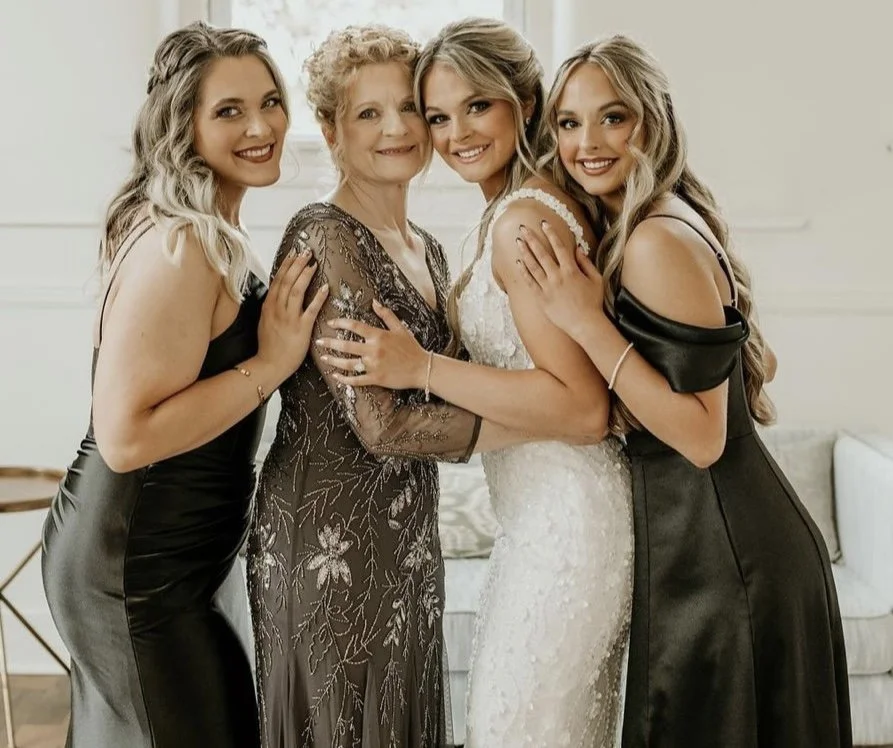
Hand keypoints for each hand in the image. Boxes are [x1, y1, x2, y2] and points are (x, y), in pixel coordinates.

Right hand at [256, 249, 328, 383]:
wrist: (269, 364)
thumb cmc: (270, 345)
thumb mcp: (266, 321)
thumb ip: (272, 306)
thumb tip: (278, 293)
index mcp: (269, 306)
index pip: (278, 280)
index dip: (286, 265)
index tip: (294, 253)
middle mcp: (277, 309)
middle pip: (287, 281)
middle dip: (297, 264)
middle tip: (306, 251)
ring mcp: (289, 318)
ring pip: (296, 291)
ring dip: (305, 275)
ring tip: (313, 264)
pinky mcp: (300, 329)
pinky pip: (310, 310)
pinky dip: (318, 298)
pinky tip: (325, 288)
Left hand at [317, 299, 428, 389]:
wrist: (422, 368)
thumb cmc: (411, 347)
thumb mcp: (400, 328)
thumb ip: (386, 315)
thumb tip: (374, 302)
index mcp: (379, 336)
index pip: (355, 326)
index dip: (340, 323)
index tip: (330, 323)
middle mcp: (374, 350)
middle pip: (346, 345)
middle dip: (330, 343)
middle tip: (318, 341)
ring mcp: (374, 366)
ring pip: (348, 363)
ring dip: (333, 360)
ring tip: (323, 357)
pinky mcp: (376, 379)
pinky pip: (356, 380)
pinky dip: (344, 379)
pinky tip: (335, 376)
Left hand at [516, 221, 605, 340]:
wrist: (585, 324)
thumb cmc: (593, 302)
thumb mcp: (596, 279)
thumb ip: (586, 262)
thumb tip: (577, 248)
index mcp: (571, 270)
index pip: (559, 247)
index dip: (551, 233)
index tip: (544, 223)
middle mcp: (557, 277)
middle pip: (542, 253)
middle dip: (532, 239)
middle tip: (523, 228)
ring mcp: (548, 288)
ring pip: (533, 266)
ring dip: (524, 252)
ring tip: (518, 241)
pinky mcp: (541, 299)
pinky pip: (530, 283)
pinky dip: (523, 272)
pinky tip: (518, 262)